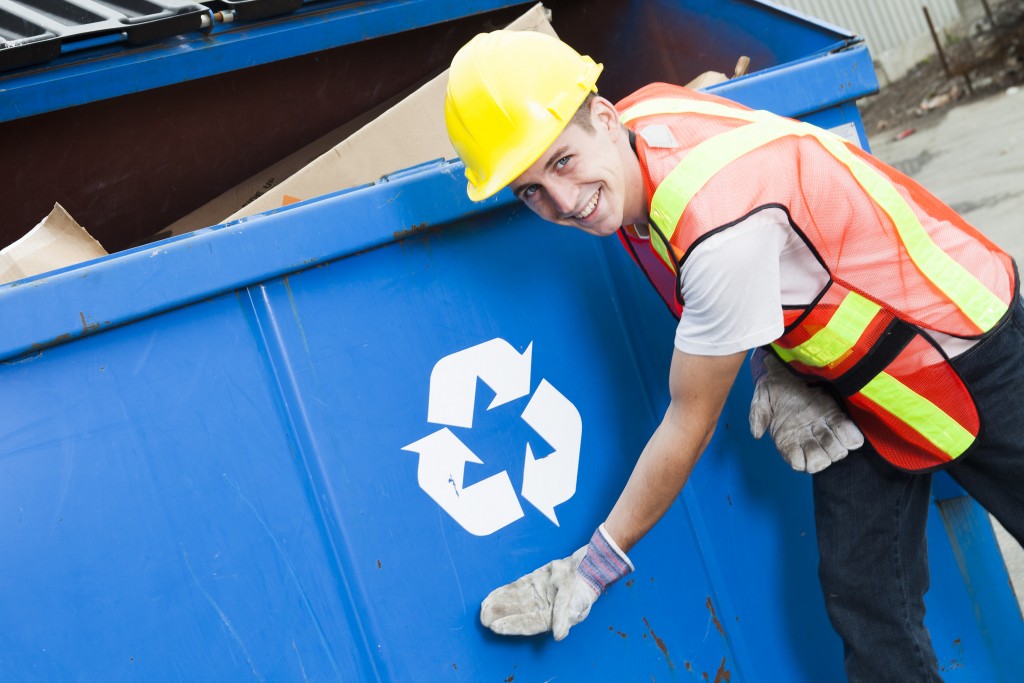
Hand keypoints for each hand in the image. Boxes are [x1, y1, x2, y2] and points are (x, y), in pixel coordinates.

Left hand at [480, 525, 631, 640]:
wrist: (589, 567)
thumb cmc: (584, 589)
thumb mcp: (577, 605)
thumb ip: (565, 618)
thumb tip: (559, 636)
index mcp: (552, 617)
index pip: (527, 624)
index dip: (511, 626)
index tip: (495, 626)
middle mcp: (542, 607)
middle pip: (517, 613)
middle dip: (500, 615)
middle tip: (483, 617)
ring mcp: (538, 593)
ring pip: (515, 600)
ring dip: (500, 603)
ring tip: (484, 607)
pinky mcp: (535, 580)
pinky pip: (517, 587)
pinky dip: (505, 591)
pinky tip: (493, 595)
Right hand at [749, 347, 863, 472]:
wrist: (789, 368)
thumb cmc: (774, 385)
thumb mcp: (761, 398)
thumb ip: (758, 415)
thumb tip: (757, 434)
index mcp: (787, 438)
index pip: (798, 462)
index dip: (803, 461)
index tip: (802, 447)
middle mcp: (806, 438)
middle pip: (820, 461)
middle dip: (823, 456)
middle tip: (820, 439)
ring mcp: (822, 428)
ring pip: (836, 452)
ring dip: (838, 448)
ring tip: (831, 431)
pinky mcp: (835, 416)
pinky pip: (848, 435)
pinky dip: (851, 438)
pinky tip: (847, 432)